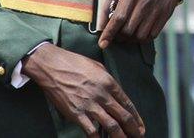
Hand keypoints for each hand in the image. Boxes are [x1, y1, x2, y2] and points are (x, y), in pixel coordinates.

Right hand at [22, 43, 143, 136]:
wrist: (52, 66)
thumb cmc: (75, 63)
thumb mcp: (98, 67)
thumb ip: (108, 82)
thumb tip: (115, 94)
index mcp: (110, 83)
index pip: (128, 104)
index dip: (136, 118)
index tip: (140, 126)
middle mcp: (103, 95)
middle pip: (123, 116)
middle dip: (133, 129)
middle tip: (139, 136)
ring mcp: (89, 105)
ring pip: (111, 125)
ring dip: (120, 136)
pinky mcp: (76, 113)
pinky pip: (90, 130)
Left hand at [98, 0, 185, 48]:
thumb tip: (106, 9)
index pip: (118, 19)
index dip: (108, 33)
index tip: (102, 43)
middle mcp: (145, 3)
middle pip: (128, 30)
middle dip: (117, 37)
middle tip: (113, 36)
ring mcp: (157, 10)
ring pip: (140, 35)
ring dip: (130, 39)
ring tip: (125, 35)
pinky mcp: (165, 14)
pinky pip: (153, 34)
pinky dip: (143, 38)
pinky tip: (138, 33)